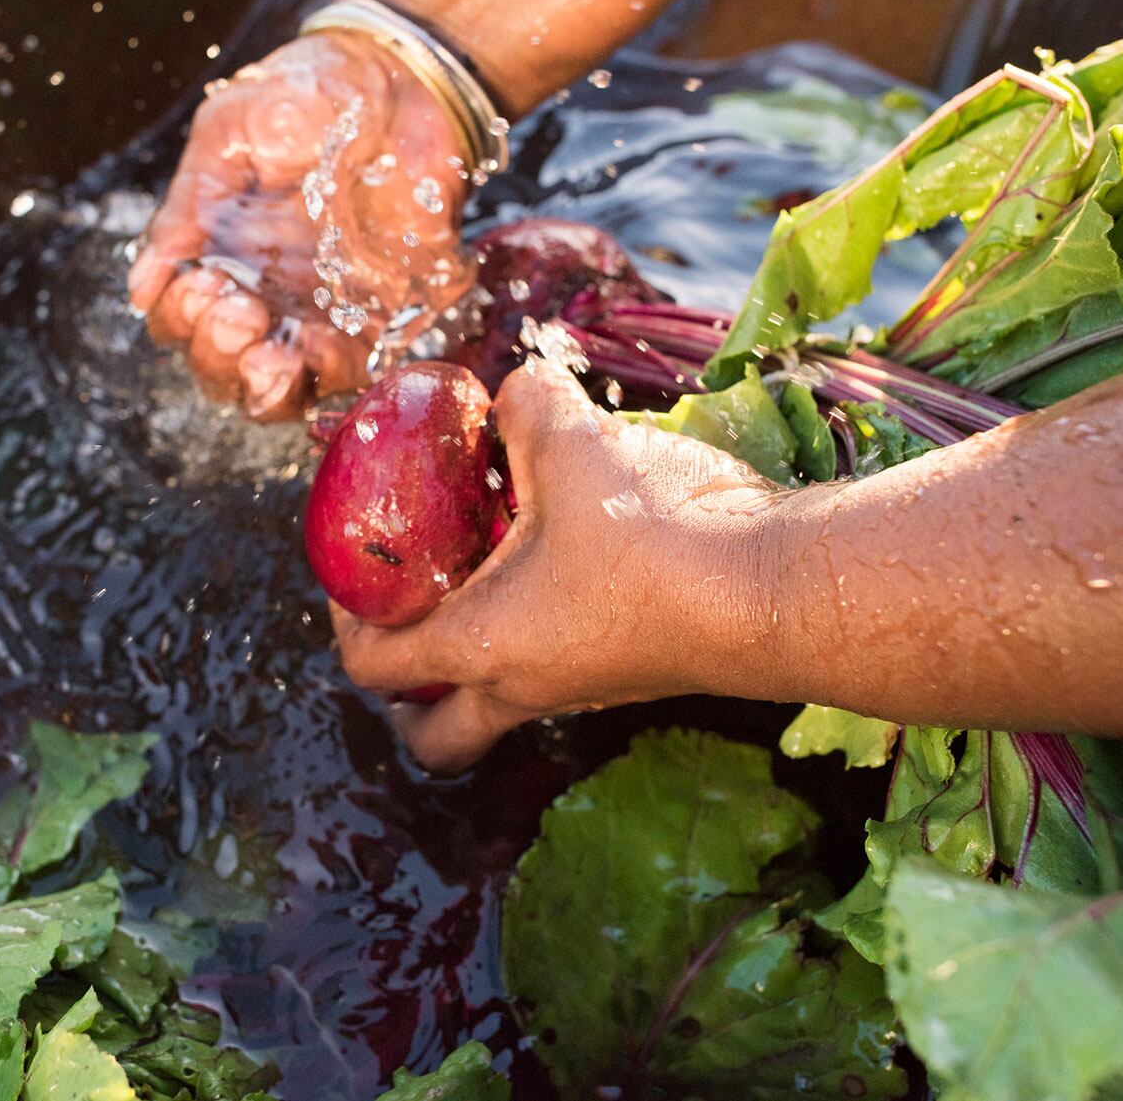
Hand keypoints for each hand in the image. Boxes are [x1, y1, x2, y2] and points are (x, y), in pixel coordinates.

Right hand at [128, 31, 471, 419]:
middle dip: (216, 354)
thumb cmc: (307, 95)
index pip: (180, 318)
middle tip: (237, 311)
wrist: (403, 78)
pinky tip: (309, 352)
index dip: (180, 317)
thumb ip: (187, 210)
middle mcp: (265, 295)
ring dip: (260, 384)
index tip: (200, 283)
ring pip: (274, 388)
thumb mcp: (229, 134)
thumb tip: (141, 287)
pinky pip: (343, 376)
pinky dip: (320, 379)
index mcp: (221, 253)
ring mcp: (320, 314)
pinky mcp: (380, 322)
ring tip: (268, 354)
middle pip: (220, 367)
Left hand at [333, 360, 792, 771]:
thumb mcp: (574, 444)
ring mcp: (587, 690)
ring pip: (507, 701)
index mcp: (481, 646)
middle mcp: (527, 687)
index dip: (345, 621)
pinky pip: (569, 668)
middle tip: (412, 619)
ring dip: (483, 654)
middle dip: (410, 696)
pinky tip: (573, 554)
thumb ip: (525, 406)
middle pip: (437, 735)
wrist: (777, 592)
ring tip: (493, 567)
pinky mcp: (638, 673)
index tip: (352, 575)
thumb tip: (510, 387)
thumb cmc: (656, 534)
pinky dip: (549, 627)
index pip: (375, 666)